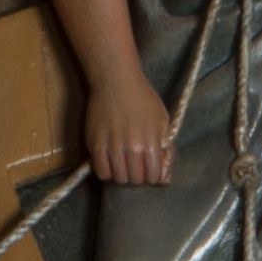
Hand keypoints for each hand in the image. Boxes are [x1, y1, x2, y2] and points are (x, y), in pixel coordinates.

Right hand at [86, 60, 173, 188]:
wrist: (116, 80)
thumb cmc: (143, 99)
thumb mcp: (162, 121)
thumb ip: (166, 149)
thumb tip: (164, 176)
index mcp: (151, 142)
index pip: (154, 177)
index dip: (153, 176)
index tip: (150, 170)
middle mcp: (132, 147)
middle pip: (136, 179)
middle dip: (138, 176)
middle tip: (136, 167)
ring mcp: (112, 146)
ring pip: (118, 178)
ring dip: (123, 175)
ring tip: (123, 164)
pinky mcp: (95, 144)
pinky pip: (101, 171)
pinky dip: (106, 172)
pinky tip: (110, 163)